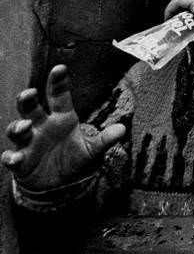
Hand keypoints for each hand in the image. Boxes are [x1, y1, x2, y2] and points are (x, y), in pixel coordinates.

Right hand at [2, 65, 125, 191]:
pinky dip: (11, 157)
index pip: (58, 96)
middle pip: (30, 108)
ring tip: (25, 126)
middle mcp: (42, 127)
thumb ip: (104, 140)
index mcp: (61, 119)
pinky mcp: (20, 162)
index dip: (58, 82)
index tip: (59, 68)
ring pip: (17, 130)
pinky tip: (16, 158)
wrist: (59, 185)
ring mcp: (28, 143)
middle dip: (27, 99)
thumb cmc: (73, 159)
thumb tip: (122, 129)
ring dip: (18, 127)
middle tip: (30, 93)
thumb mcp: (91, 150)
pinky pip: (11, 157)